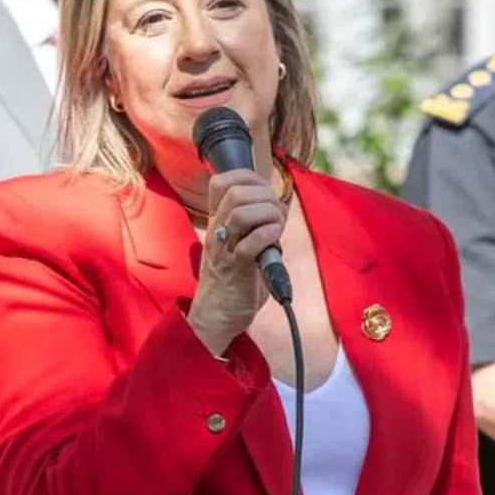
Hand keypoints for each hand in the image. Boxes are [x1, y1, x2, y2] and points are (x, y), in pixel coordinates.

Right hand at [186, 169, 286, 355]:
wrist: (215, 317)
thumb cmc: (233, 281)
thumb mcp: (239, 245)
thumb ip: (255, 225)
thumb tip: (279, 207)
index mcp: (217, 222)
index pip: (221, 182)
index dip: (248, 177)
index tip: (265, 190)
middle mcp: (217, 231)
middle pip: (235, 193)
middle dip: (265, 195)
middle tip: (276, 214)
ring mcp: (224, 250)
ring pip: (241, 212)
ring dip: (268, 213)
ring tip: (277, 226)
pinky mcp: (236, 269)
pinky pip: (250, 243)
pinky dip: (268, 234)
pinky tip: (275, 240)